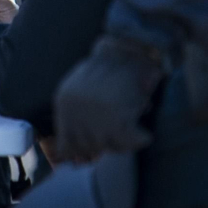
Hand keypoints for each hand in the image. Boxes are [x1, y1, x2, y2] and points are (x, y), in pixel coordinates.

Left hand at [50, 34, 164, 163]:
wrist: (131, 47)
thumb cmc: (111, 67)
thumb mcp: (82, 88)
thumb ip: (77, 118)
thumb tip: (77, 160)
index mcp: (63, 102)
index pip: (66, 146)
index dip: (80, 153)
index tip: (90, 156)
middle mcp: (75, 112)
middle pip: (89, 149)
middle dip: (104, 145)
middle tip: (118, 134)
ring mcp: (95, 118)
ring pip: (111, 148)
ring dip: (123, 142)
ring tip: (131, 126)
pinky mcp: (118, 120)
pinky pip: (132, 142)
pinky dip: (141, 138)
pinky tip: (144, 131)